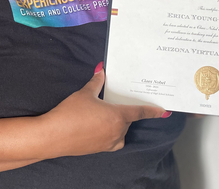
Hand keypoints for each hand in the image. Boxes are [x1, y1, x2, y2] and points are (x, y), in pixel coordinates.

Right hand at [41, 62, 167, 157]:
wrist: (53, 136)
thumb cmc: (71, 113)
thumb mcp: (85, 93)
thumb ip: (96, 82)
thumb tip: (101, 69)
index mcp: (117, 117)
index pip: (139, 112)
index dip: (153, 111)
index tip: (164, 112)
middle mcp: (117, 132)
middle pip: (127, 121)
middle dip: (123, 113)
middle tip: (113, 104)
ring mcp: (108, 143)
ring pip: (120, 132)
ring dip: (117, 124)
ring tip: (103, 115)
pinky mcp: (98, 149)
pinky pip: (112, 141)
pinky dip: (110, 134)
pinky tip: (97, 127)